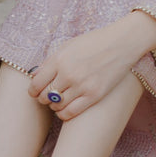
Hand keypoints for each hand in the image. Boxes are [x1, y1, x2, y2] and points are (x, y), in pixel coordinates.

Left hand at [29, 11, 155, 120]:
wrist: (121, 43)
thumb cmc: (94, 42)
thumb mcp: (68, 46)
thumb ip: (51, 61)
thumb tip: (36, 77)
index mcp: (59, 59)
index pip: (36, 83)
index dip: (33, 90)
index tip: (36, 91)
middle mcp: (68, 74)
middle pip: (45, 96)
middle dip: (44, 97)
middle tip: (49, 95)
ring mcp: (81, 86)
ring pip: (56, 106)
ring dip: (55, 105)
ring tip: (60, 100)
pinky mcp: (94, 95)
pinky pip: (70, 113)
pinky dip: (64, 114)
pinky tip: (66, 109)